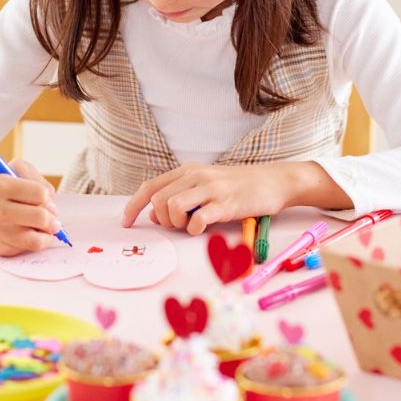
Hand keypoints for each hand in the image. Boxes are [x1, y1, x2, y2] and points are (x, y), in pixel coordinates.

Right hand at [0, 160, 61, 255]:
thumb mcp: (20, 171)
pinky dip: (35, 241)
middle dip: (51, 217)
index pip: (40, 194)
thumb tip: (52, 210)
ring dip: (46, 232)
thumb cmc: (6, 189)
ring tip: (44, 226)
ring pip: (35, 239)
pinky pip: (27, 248)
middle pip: (40, 217)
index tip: (43, 198)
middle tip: (50, 216)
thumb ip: (40, 183)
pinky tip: (29, 232)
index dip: (47, 197)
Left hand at [122, 162, 329, 234]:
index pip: (150, 186)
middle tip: (178, 225)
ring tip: (192, 225)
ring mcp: (212, 189)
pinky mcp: (227, 203)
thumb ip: (180, 195)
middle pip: (158, 199)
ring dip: (177, 223)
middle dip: (161, 218)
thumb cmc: (238, 186)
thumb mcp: (205, 186)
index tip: (126, 222)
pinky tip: (203, 228)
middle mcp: (196, 176)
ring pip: (173, 206)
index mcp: (187, 171)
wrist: (274, 181)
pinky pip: (199, 218)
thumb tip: (154, 213)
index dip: (133, 206)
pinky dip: (195, 228)